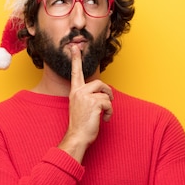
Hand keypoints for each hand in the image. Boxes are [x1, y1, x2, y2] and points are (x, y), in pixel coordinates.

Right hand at [59, 45, 112, 162]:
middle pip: (98, 83)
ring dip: (108, 106)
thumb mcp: (80, 107)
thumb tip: (101, 95)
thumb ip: (86, 98)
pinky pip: (108, 103)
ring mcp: (85, 97)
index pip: (75, 72)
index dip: (76, 59)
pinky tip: (103, 119)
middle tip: (109, 101)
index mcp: (74, 92)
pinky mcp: (94, 103)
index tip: (74, 47)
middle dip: (107, 92)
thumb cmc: (80, 125)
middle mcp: (78, 92)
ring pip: (105, 95)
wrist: (77, 137)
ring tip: (104, 114)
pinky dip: (109, 112)